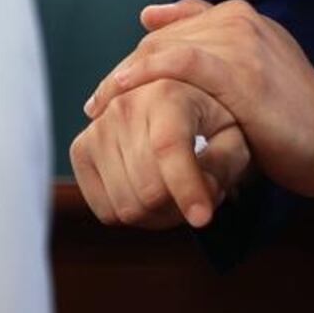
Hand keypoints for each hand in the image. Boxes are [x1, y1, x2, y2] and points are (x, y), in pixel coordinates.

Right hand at [69, 78, 252, 228]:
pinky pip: (105, 211)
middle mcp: (124, 106)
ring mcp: (97, 128)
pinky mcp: (80, 150)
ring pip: (126, 207)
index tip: (203, 219)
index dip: (187, 189)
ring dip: (157, 215)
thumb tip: (203, 193)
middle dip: (180, 208)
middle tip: (196, 199)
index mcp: (166, 93)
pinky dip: (131, 214)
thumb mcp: (233, 136)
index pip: (169, 149)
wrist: (173, 101)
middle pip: (149, 190)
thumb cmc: (208, 121)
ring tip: (175, 195)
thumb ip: (225, 162)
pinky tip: (148, 193)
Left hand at [87, 0, 313, 199]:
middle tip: (98, 104)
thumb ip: (209, 39)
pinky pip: (178, 64)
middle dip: (125, 71)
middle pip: (161, 39)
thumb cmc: (293, 112)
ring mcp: (240, 44)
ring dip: (123, 78)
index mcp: (240, 15)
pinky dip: (141, 74)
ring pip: (163, 49)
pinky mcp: (240, 73)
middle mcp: (239, 20)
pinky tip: (115, 93)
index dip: (138, 57)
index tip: (115, 87)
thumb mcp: (252, 64)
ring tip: (99, 107)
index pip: (172, 29)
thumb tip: (148, 13)